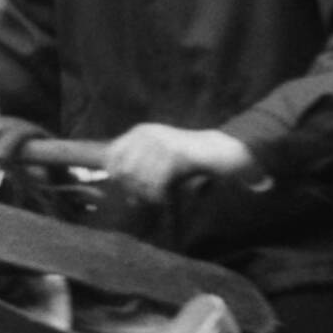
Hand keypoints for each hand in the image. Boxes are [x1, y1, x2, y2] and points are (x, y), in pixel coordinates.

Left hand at [95, 123, 256, 216]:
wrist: (220, 150)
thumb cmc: (188, 159)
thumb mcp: (160, 161)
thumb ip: (142, 176)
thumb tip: (129, 200)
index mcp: (139, 132)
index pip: (112, 158)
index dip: (117, 177)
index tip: (130, 191)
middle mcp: (147, 134)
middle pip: (124, 170)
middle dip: (133, 189)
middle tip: (145, 200)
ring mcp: (161, 142)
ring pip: (140, 178)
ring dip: (148, 195)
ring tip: (158, 200)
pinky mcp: (175, 153)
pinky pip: (157, 182)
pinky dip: (159, 195)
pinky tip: (165, 198)